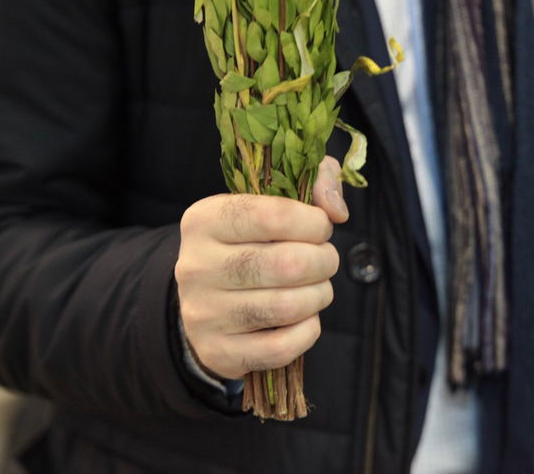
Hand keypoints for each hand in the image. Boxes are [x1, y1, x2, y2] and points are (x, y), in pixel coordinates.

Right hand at [175, 156, 349, 379]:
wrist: (208, 299)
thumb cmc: (251, 242)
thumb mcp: (272, 200)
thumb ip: (313, 182)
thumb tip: (336, 210)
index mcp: (205, 219)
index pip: (274, 216)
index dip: (314, 222)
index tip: (321, 226)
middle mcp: (196, 266)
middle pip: (288, 264)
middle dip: (324, 261)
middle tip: (324, 260)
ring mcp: (203, 313)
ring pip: (288, 306)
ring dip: (319, 295)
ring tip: (316, 287)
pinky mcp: (218, 351)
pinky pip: (282, 347)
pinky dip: (308, 331)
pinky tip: (304, 317)